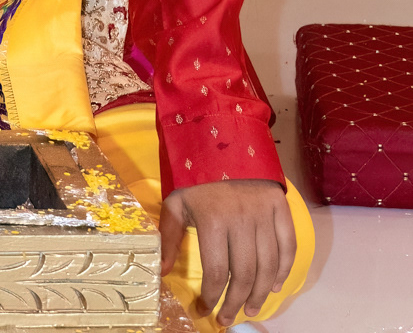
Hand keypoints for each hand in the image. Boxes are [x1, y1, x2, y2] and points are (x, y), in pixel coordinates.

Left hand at [161, 179, 295, 324]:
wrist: (221, 137)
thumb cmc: (195, 174)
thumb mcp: (175, 202)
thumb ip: (169, 237)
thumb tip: (163, 272)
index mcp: (213, 219)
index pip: (218, 272)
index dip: (212, 297)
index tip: (205, 309)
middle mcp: (241, 218)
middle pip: (245, 274)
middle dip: (235, 302)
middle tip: (228, 318)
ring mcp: (264, 213)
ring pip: (268, 265)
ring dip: (260, 294)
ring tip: (250, 308)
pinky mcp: (280, 206)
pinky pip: (288, 246)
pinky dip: (284, 270)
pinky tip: (274, 285)